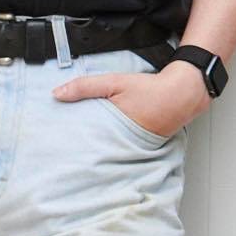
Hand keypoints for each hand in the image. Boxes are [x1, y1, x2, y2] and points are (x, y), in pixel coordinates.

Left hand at [54, 60, 208, 139]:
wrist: (183, 94)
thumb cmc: (150, 89)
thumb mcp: (114, 83)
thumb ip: (85, 87)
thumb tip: (57, 94)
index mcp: (111, 130)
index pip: (82, 144)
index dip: (67, 145)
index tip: (53, 146)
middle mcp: (120, 144)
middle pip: (92, 151)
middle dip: (78, 151)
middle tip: (61, 151)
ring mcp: (132, 147)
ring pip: (105, 151)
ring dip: (95, 148)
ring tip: (78, 148)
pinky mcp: (140, 145)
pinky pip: (119, 148)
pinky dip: (111, 144)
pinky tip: (104, 140)